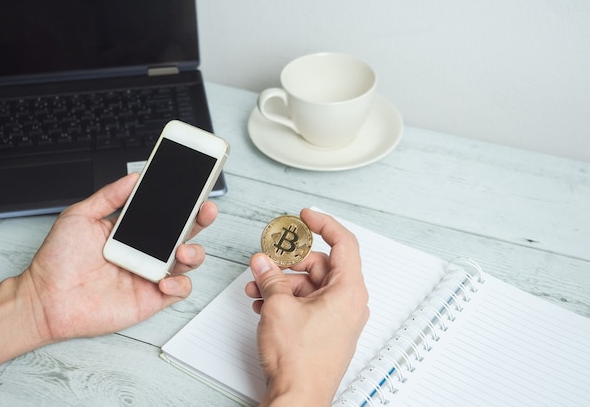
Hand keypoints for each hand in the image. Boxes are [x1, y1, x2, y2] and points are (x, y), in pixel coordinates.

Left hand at [22, 172, 215, 342]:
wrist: (45, 299)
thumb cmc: (58, 261)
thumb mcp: (80, 216)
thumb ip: (110, 196)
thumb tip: (135, 176)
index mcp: (134, 230)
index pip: (167, 212)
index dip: (184, 201)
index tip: (195, 187)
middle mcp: (147, 251)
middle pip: (185, 232)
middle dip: (201, 219)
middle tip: (206, 210)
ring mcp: (151, 274)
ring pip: (189, 261)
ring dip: (194, 252)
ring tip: (182, 250)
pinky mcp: (151, 298)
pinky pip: (179, 290)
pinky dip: (180, 284)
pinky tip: (164, 279)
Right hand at [245, 209, 368, 405]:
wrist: (299, 398)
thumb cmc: (301, 362)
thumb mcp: (279, 307)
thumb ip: (271, 277)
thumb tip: (264, 263)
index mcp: (348, 291)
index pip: (343, 242)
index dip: (323, 223)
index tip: (306, 216)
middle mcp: (348, 303)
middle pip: (319, 265)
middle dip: (288, 262)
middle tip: (266, 260)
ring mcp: (337, 318)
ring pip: (309, 285)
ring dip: (281, 283)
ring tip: (257, 287)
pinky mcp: (325, 330)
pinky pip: (307, 303)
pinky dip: (286, 299)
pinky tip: (264, 303)